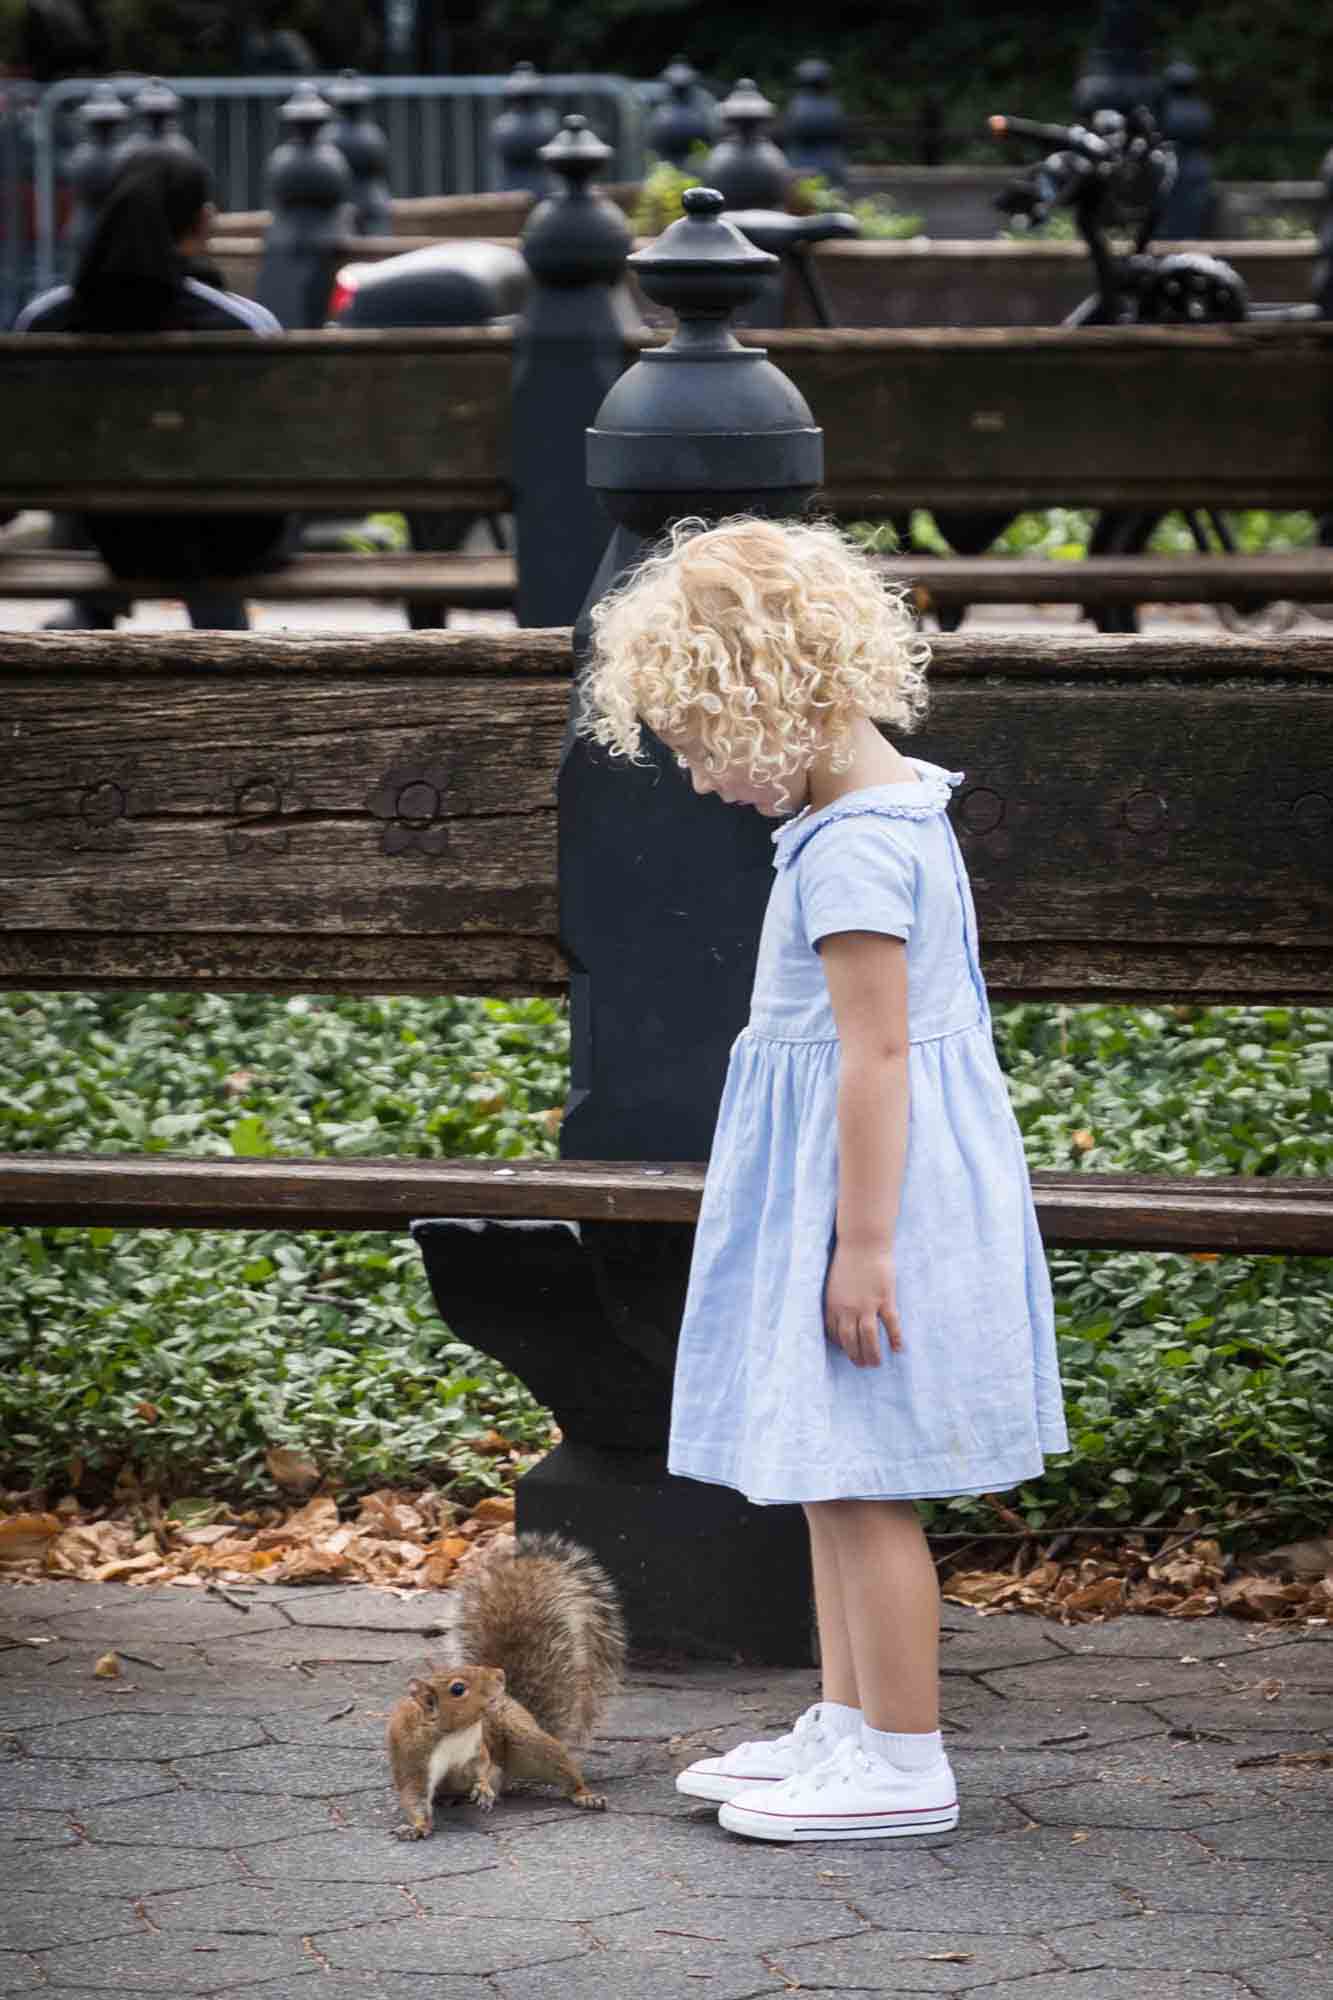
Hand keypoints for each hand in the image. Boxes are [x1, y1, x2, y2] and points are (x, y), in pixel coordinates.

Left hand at [824, 1243, 902, 1367]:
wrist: (863, 1241)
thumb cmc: (848, 1259)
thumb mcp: (834, 1283)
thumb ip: (836, 1301)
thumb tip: (840, 1316)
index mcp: (833, 1304)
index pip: (835, 1334)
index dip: (841, 1346)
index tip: (847, 1351)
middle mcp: (848, 1308)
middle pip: (851, 1341)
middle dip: (856, 1356)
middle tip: (863, 1365)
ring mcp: (867, 1305)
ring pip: (869, 1338)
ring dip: (872, 1354)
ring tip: (876, 1363)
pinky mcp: (884, 1299)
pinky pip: (890, 1325)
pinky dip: (895, 1338)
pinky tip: (898, 1348)